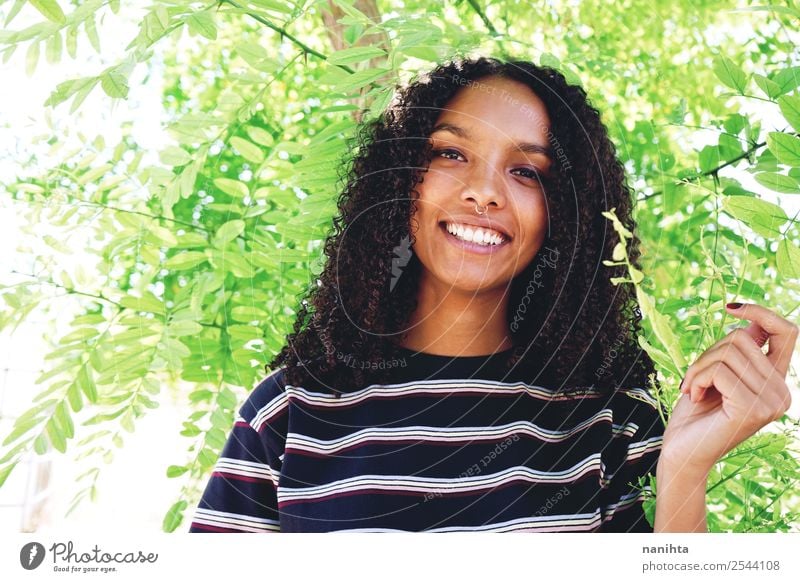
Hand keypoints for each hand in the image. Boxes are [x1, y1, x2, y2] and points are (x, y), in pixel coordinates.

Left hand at [661, 302, 797, 474]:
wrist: (682, 450)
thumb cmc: (696, 412)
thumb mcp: (718, 373)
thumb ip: (738, 352)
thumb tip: (749, 319)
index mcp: (777, 381)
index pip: (787, 333)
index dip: (761, 312)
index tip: (730, 308)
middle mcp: (782, 392)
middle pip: (742, 339)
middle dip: (708, 353)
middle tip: (695, 378)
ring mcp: (771, 402)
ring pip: (728, 352)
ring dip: (699, 367)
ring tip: (693, 389)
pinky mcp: (753, 409)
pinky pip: (720, 371)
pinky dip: (697, 378)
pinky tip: (694, 397)